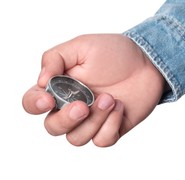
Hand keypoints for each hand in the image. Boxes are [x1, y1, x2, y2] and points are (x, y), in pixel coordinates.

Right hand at [22, 34, 165, 146]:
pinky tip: (120, 106)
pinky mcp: (112, 128)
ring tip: (110, 98)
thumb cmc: (115, 52)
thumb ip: (56, 58)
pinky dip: (110, 126)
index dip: (35, 104)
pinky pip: (102, 141)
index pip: (33, 102)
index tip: (49, 99)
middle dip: (66, 119)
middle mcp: (72, 106)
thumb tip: (41, 81)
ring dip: (93, 120)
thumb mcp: (84, 45)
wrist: (148, 60)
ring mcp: (92, 120)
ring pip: (76, 138)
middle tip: (83, 105)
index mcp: (60, 87)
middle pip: (53, 127)